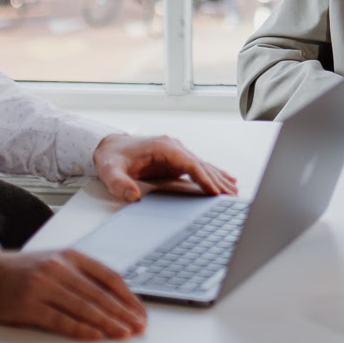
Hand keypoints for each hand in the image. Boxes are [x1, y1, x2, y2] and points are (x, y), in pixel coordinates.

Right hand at [0, 246, 144, 340]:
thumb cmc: (23, 272)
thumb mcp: (55, 263)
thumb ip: (82, 276)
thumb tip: (115, 298)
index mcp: (71, 256)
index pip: (109, 277)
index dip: (128, 297)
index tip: (141, 312)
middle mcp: (59, 268)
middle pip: (99, 294)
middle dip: (123, 313)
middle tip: (140, 327)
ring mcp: (43, 286)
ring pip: (83, 308)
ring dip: (107, 323)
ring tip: (124, 334)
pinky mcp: (28, 305)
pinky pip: (60, 320)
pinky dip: (80, 329)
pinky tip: (95, 336)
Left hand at [92, 133, 237, 202]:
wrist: (109, 146)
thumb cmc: (111, 158)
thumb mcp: (110, 171)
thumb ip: (119, 184)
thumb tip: (132, 196)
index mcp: (163, 147)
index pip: (190, 164)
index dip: (204, 178)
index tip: (215, 191)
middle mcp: (174, 147)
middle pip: (201, 165)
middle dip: (218, 180)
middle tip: (232, 196)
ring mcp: (176, 152)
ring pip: (203, 165)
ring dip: (218, 178)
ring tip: (234, 190)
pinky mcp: (175, 160)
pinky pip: (197, 167)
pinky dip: (211, 174)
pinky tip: (224, 179)